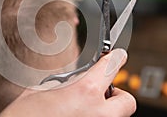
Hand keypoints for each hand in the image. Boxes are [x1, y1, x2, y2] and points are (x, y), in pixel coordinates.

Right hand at [0, 49, 135, 116]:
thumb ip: (63, 84)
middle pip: (127, 101)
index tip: (118, 55)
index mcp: (85, 93)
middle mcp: (98, 114)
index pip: (111, 67)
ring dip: (105, 109)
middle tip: (101, 91)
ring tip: (84, 108)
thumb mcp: (39, 92)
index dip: (115, 58)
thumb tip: (73, 81)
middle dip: (116, 94)